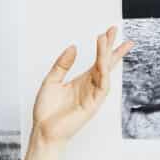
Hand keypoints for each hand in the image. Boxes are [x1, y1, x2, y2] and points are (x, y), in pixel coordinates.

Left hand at [30, 26, 132, 146]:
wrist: (43, 130)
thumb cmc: (46, 111)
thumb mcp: (52, 80)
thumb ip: (63, 64)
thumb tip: (74, 47)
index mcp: (82, 80)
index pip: (98, 61)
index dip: (104, 47)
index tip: (109, 32)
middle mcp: (90, 86)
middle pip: (106, 63)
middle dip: (112, 46)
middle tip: (115, 29)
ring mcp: (93, 95)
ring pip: (104, 71)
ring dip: (106, 55)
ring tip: (105, 38)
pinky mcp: (93, 104)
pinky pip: (102, 85)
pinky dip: (104, 72)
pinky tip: (102, 61)